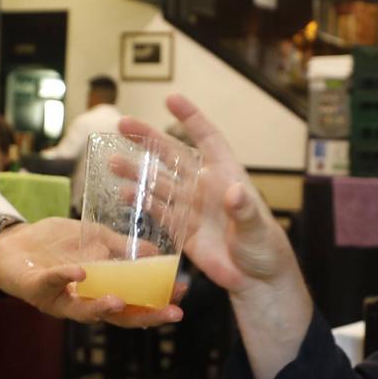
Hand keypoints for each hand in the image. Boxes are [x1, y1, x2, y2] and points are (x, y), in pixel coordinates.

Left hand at [0, 216, 180, 327]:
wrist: (10, 241)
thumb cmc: (53, 245)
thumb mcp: (95, 240)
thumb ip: (123, 248)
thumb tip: (159, 253)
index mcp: (97, 294)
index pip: (133, 305)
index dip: (157, 303)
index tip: (182, 295)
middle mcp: (81, 303)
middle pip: (117, 317)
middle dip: (145, 315)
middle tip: (171, 312)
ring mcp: (58, 298)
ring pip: (83, 311)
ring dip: (103, 308)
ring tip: (122, 301)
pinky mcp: (35, 286)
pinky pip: (52, 283)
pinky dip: (66, 278)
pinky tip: (81, 272)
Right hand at [143, 94, 297, 295]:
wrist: (256, 279)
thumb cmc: (265, 247)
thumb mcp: (258, 227)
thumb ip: (245, 210)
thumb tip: (234, 192)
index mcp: (227, 175)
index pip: (208, 139)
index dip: (191, 119)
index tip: (171, 99)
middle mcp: (205, 186)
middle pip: (173, 156)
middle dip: (149, 139)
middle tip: (123, 125)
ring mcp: (192, 207)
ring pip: (159, 183)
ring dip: (137, 171)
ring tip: (112, 162)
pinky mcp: (182, 230)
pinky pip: (158, 212)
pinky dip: (140, 202)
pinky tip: (123, 193)